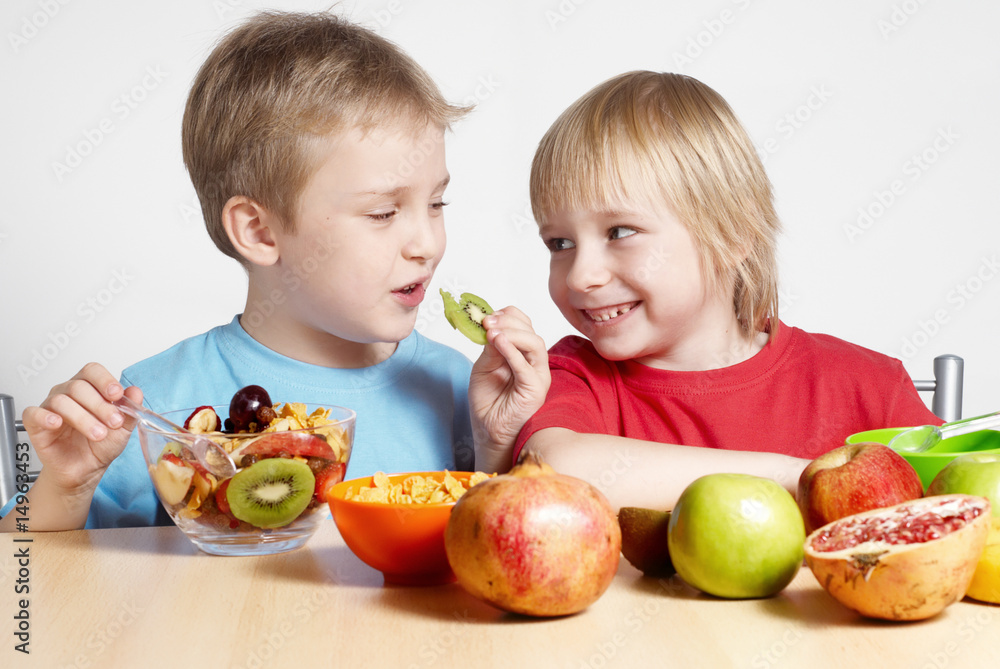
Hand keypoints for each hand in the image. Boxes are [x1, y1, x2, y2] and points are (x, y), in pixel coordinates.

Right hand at [22, 363, 141, 496]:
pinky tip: (57, 423)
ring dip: (83, 418)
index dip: (105, 380)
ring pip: (61, 401)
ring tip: (98, 434)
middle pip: (79, 386)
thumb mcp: (123, 428)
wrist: (86, 470)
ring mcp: (50, 407)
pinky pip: (33, 413)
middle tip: (114, 422)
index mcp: (89, 388)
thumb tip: (135, 391)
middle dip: (100, 405)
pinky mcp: (35, 424)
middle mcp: (68, 393)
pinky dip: (45, 416)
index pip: (92, 371)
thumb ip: (130, 409)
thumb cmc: (101, 445)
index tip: (117, 395)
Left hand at [469, 306, 549, 472]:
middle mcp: (534, 362)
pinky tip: (499, 342)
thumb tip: (492, 326)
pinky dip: (513, 352)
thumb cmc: (488, 400)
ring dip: (512, 334)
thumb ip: (490, 348)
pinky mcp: (536, 389)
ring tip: (492, 333)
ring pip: (535, 344)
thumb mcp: (484, 366)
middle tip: (487, 322)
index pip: (524, 324)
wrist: (488, 429)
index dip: (507, 316)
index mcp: (523, 353)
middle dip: (508, 322)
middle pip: (530, 331)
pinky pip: (527, 367)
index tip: (486, 317)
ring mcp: (538, 375)